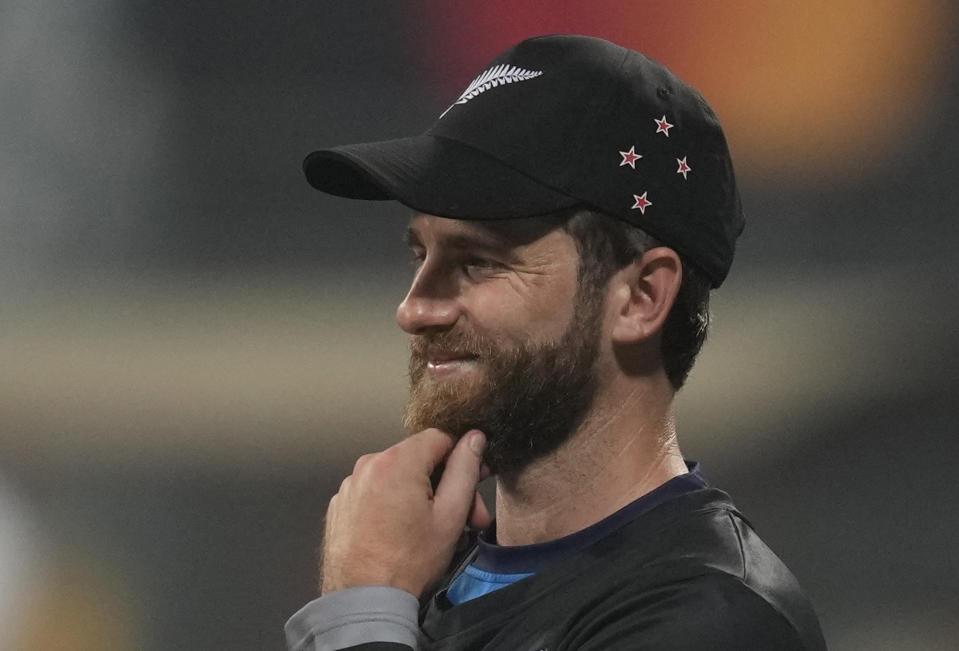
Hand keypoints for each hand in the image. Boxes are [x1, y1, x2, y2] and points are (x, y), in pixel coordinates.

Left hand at [320, 428, 489, 597]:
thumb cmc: (407, 563)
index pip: (440, 438)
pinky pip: (376, 493)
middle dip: (445, 486)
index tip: (473, 481)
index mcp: (396, 462)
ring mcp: (351, 486)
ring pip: (397, 477)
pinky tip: (404, 534)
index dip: (462, 459)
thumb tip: (474, 439)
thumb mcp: (450, 515)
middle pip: (419, 460)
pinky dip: (393, 505)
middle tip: (465, 517)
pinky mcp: (341, 505)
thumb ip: (465, 470)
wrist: (363, 600)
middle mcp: (368, 466)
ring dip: (420, 497)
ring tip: (433, 531)